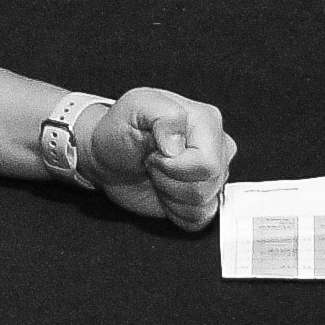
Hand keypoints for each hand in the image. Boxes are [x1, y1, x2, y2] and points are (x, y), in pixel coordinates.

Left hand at [69, 87, 235, 230]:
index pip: (207, 163)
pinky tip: (163, 190)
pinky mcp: (205, 197)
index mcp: (207, 121)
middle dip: (169, 181)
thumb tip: (180, 143)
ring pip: (203, 204)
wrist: (107, 156)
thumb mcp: (135, 107)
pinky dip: (175, 210)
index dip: (173, 167)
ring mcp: (213, 174)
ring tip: (157, 173)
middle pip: (207, 186)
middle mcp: (217, 147)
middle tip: (152, 163)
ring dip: (170, 195)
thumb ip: (163, 114)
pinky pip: (200, 217)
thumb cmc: (120, 130)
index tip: (153, 154)